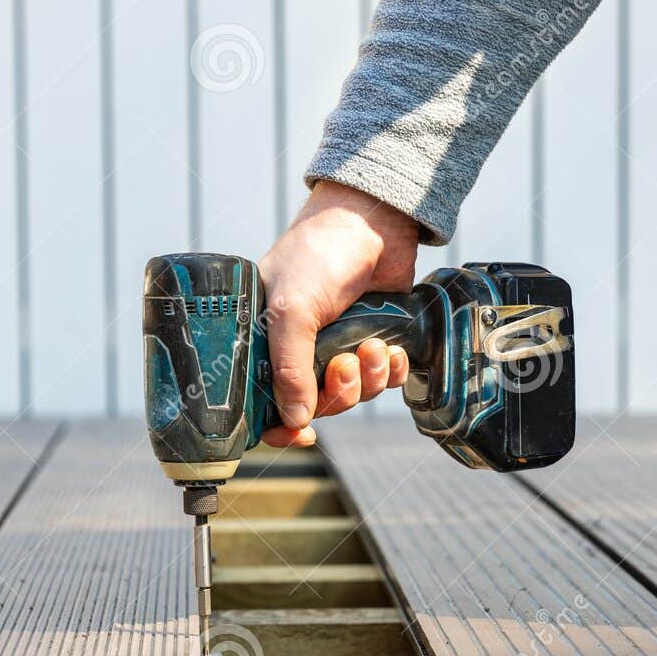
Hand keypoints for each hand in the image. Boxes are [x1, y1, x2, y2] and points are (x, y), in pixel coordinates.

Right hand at [257, 180, 418, 446]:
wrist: (372, 220)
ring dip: (367, 379)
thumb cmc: (318, 254)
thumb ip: (290, 368)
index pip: (265, 402)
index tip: (302, 435)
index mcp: (265, 342)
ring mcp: (338, 345)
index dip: (281, 427)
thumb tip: (295, 422)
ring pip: (354, 394)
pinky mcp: (374, 339)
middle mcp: (300, 348)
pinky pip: (382, 379)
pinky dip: (389, 371)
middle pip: (317, 405)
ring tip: (373, 346)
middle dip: (337, 392)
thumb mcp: (292, 310)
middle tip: (345, 364)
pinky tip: (391, 350)